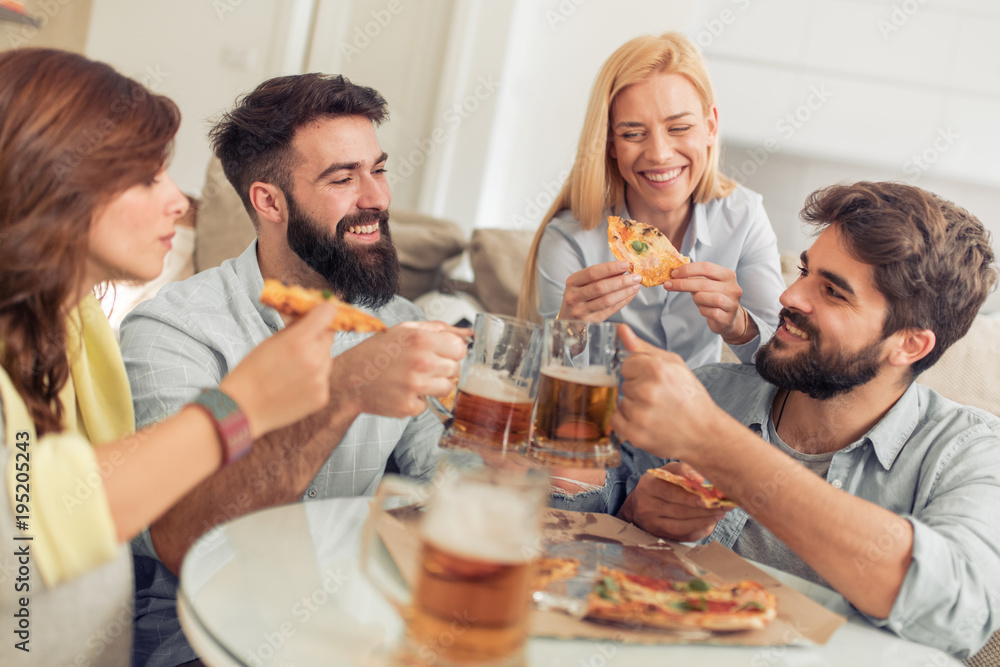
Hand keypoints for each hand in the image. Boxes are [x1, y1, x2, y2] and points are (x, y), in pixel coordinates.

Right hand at [220, 302, 339, 437]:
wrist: (243, 408)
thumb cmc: (251, 372)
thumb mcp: (269, 341)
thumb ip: (293, 329)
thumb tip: (308, 317)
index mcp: (299, 340)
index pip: (328, 312)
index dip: (324, 311)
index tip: (321, 313)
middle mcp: (314, 358)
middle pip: (329, 336)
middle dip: (318, 336)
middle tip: (302, 344)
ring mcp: (320, 379)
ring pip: (327, 358)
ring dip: (316, 358)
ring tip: (292, 370)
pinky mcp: (322, 396)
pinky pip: (323, 379)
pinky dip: (313, 379)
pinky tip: (294, 385)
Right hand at [333, 321, 469, 418]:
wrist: (349, 379)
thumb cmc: (376, 353)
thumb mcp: (404, 330)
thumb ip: (438, 329)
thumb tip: (468, 333)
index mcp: (421, 340)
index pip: (460, 348)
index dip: (451, 351)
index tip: (440, 353)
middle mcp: (420, 362)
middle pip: (455, 369)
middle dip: (442, 368)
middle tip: (422, 367)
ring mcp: (415, 386)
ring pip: (447, 388)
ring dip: (433, 385)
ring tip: (413, 379)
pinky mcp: (408, 406)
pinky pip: (427, 404)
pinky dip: (417, 400)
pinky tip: (402, 391)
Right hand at [559, 260, 641, 320]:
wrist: (568, 319)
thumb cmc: (579, 297)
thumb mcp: (582, 284)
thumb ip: (600, 276)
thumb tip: (623, 268)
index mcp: (572, 282)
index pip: (592, 272)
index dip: (610, 268)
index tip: (626, 264)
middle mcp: (573, 297)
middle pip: (600, 287)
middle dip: (621, 281)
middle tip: (636, 276)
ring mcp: (581, 311)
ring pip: (607, 300)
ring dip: (624, 292)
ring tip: (636, 285)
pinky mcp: (591, 322)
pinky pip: (610, 310)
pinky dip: (623, 301)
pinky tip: (631, 294)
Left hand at [610, 325, 720, 460]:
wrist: (705, 433)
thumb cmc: (690, 398)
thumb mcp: (674, 365)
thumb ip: (644, 348)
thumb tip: (621, 329)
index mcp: (656, 369)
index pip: (626, 365)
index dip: (640, 373)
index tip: (654, 382)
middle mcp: (647, 391)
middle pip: (625, 384)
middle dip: (638, 390)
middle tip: (659, 399)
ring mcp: (640, 414)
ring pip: (621, 403)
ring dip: (634, 407)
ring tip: (655, 412)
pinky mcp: (635, 434)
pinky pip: (616, 421)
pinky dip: (628, 423)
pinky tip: (647, 423)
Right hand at [618, 462, 730, 540]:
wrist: (639, 504)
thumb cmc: (660, 483)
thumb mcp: (668, 471)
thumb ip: (683, 470)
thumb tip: (701, 479)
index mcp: (648, 486)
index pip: (670, 491)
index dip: (690, 495)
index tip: (710, 496)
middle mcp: (646, 506)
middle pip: (678, 510)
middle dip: (704, 509)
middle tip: (722, 505)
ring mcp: (652, 524)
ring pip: (682, 526)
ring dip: (704, 520)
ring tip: (720, 514)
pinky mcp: (659, 536)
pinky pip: (683, 536)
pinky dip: (699, 530)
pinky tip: (711, 523)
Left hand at [662, 261, 755, 342]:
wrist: (729, 318)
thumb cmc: (714, 298)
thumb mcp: (707, 285)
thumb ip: (695, 278)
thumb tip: (674, 275)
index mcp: (728, 275)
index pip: (706, 267)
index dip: (688, 269)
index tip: (673, 273)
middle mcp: (733, 288)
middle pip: (703, 283)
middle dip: (682, 284)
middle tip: (668, 285)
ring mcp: (731, 303)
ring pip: (706, 297)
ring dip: (697, 299)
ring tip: (698, 300)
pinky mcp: (727, 318)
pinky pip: (709, 312)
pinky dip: (703, 310)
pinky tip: (705, 310)